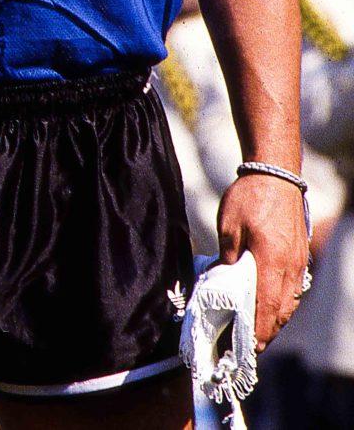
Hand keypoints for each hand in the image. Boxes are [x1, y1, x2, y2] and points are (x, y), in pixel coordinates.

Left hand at [216, 172, 309, 347]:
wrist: (276, 176)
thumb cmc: (248, 198)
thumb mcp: (228, 227)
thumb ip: (227, 257)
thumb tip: (222, 281)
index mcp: (270, 260)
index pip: (266, 305)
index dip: (259, 329)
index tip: (252, 347)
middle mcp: (290, 266)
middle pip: (281, 309)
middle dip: (268, 330)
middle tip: (252, 346)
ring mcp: (299, 262)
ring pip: (290, 300)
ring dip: (276, 318)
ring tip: (260, 331)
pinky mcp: (301, 256)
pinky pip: (294, 288)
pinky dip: (283, 302)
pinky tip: (272, 306)